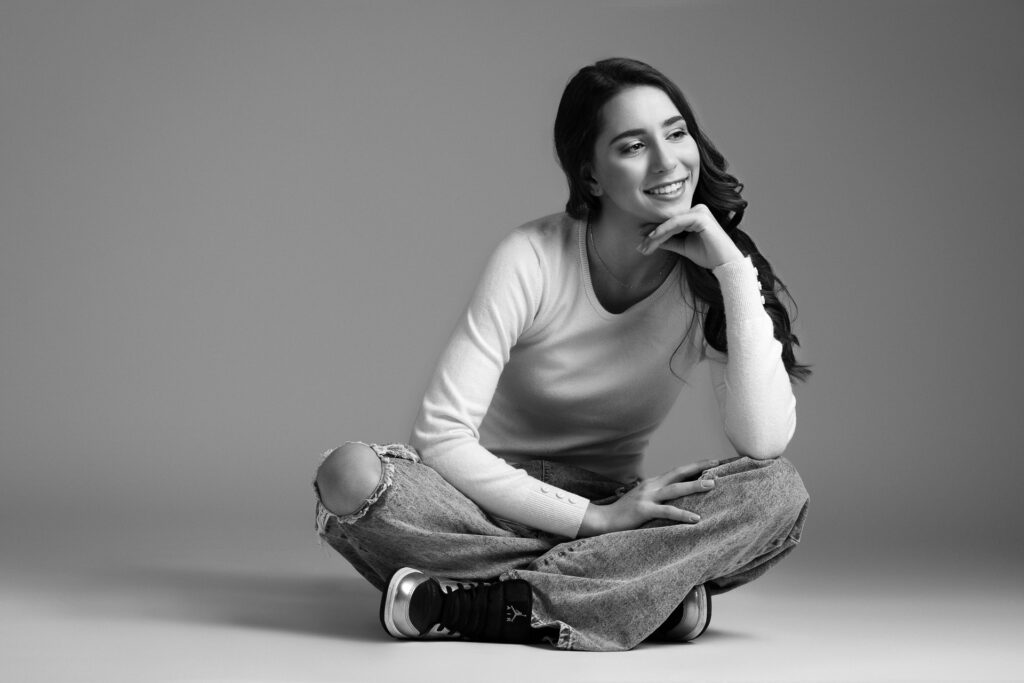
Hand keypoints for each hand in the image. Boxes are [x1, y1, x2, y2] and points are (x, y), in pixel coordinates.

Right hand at [577, 459, 718, 536]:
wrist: (604, 519)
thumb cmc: (624, 512)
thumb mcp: (642, 499)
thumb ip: (656, 496)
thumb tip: (673, 496)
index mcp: (652, 483)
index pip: (677, 471)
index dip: (694, 466)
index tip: (711, 463)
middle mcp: (651, 486)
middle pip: (678, 473)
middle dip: (698, 469)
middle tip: (717, 467)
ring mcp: (647, 497)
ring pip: (676, 489)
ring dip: (694, 486)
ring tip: (711, 485)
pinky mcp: (644, 510)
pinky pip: (667, 511)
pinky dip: (682, 514)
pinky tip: (695, 518)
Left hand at [637, 204, 742, 269]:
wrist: (725, 264)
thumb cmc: (709, 255)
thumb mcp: (683, 246)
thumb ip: (669, 241)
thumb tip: (651, 239)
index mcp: (694, 214)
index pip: (670, 222)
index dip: (654, 231)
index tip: (641, 242)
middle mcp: (697, 209)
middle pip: (668, 221)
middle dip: (652, 234)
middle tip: (639, 245)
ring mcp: (700, 211)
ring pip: (670, 222)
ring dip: (656, 234)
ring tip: (644, 245)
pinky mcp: (701, 216)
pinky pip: (677, 223)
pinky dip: (664, 230)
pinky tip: (654, 237)